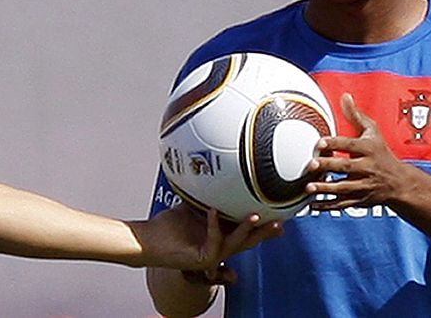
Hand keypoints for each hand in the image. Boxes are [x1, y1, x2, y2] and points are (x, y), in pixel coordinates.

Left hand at [133, 203, 281, 275]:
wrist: (149, 240)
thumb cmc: (169, 225)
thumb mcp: (193, 206)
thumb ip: (207, 194)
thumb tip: (215, 171)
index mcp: (222, 235)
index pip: (247, 230)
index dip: (263, 223)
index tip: (280, 212)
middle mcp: (220, 247)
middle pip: (249, 240)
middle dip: (266, 231)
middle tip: (281, 221)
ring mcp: (212, 255)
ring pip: (236, 243)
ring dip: (246, 229)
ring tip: (255, 216)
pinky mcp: (202, 259)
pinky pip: (213, 241)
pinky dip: (214, 225)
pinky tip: (213, 211)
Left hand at [304, 93, 417, 210]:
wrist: (399, 182)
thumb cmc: (381, 153)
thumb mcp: (372, 132)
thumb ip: (356, 116)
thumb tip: (344, 96)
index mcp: (368, 149)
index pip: (351, 145)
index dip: (335, 144)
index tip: (320, 143)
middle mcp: (367, 167)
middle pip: (347, 167)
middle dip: (329, 167)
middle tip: (311, 165)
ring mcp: (364, 186)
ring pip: (344, 188)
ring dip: (326, 188)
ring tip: (309, 187)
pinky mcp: (360, 200)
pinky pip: (342, 204)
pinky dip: (327, 206)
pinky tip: (312, 205)